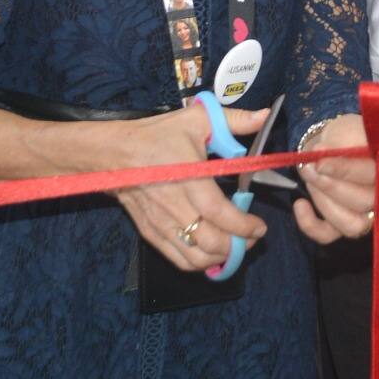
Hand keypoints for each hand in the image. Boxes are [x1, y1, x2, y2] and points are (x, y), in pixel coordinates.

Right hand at [112, 103, 269, 272]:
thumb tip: (265, 116)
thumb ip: (235, 120)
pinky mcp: (151, 233)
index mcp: (188, 178)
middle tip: (253, 237)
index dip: (242, 225)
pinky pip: (177, 259)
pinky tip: (214, 252)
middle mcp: (173, 206)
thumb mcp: (198, 118)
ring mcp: (160, 224)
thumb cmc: (158, 135)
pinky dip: (199, 263)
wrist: (114, 154)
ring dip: (220, 258)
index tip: (260, 227)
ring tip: (237, 245)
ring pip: (194, 258)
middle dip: (238, 246)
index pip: (217, 212)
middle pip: (209, 242)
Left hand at [295, 114, 376, 243]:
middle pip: (363, 203)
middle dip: (330, 186)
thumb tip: (322, 153)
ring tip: (308, 175)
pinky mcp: (345, 224)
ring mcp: (366, 213)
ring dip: (323, 201)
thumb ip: (340, 142)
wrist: (339, 142)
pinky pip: (328, 235)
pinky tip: (300, 204)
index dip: (346, 171)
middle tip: (309, 168)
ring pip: (350, 223)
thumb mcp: (347, 130)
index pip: (373, 176)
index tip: (320, 162)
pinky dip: (310, 224)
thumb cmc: (348, 136)